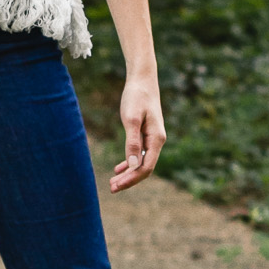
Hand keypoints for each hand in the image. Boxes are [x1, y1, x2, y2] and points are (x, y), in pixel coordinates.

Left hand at [109, 73, 165, 192]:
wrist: (143, 80)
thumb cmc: (136, 96)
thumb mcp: (131, 119)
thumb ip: (132, 142)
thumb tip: (132, 165)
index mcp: (156, 139)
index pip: (146, 167)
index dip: (132, 179)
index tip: (117, 186)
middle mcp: (157, 141)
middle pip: (144, 168)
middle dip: (129, 180)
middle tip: (111, 188)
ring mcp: (152, 138)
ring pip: (142, 162)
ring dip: (129, 173)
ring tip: (113, 182)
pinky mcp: (146, 134)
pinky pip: (140, 154)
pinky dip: (130, 163)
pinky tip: (119, 169)